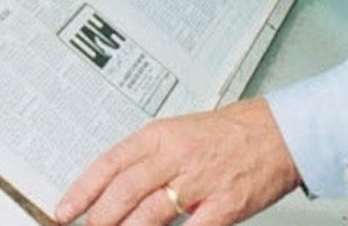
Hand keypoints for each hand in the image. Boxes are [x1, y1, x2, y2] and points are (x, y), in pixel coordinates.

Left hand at [54, 98, 299, 224]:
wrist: (282, 131)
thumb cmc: (234, 131)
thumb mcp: (182, 132)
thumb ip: (151, 158)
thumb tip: (118, 186)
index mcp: (163, 135)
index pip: (111, 163)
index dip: (83, 190)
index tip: (66, 209)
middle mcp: (177, 155)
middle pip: (125, 190)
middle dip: (101, 216)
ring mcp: (201, 180)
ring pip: (150, 212)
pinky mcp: (225, 203)